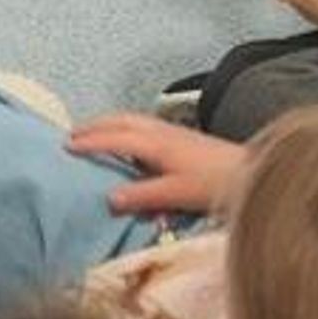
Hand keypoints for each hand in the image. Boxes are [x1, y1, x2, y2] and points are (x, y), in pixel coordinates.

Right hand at [67, 114, 246, 216]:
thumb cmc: (215, 184)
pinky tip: (129, 142)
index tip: (66, 146)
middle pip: (120, 121)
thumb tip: (109, 199)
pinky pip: (144, 126)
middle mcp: (161, 132)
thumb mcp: (176, 194)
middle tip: (72, 135)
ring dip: (109, 124)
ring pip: (132, 120)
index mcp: (156, 143)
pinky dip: (126, 128)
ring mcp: (173, 132)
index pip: (114, 138)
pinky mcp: (183, 138)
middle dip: (94, 126)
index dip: (89, 142)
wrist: (251, 172)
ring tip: (93, 133)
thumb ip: (142, 196)